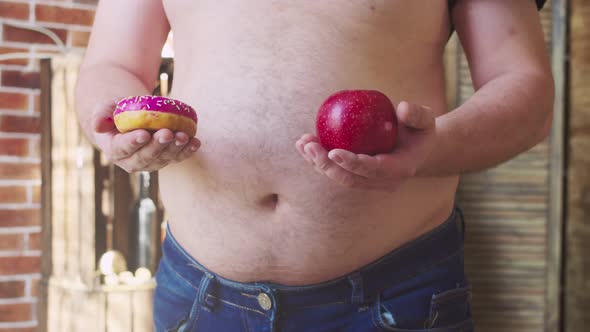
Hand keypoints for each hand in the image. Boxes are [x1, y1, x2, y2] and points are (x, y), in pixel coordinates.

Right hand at [91, 99, 200, 172]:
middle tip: (167, 134)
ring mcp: (151, 162)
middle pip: (146, 156)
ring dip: (175, 148)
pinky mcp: (166, 158)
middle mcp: (132, 161)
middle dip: (158, 146)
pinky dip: (187, 151)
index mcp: (115, 150)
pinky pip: (178, 157)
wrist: (130, 120)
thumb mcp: (105, 109)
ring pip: (164, 158)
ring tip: (183, 136)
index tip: (143, 134)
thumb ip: (101, 115)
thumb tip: (97, 125)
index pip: (123, 149)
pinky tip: (195, 142)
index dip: (133, 143)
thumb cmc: (116, 113)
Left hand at [295, 101, 436, 191]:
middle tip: (310, 146)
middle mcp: (382, 182)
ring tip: (302, 144)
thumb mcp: (425, 120)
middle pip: (350, 179)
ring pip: (340, 177)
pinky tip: (304, 143)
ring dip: (317, 163)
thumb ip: (417, 114)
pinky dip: (319, 159)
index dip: (353, 164)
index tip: (334, 152)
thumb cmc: (419, 130)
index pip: (373, 170)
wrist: (418, 149)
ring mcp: (369, 182)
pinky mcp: (357, 176)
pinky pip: (336, 170)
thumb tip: (403, 107)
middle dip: (326, 165)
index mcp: (399, 170)